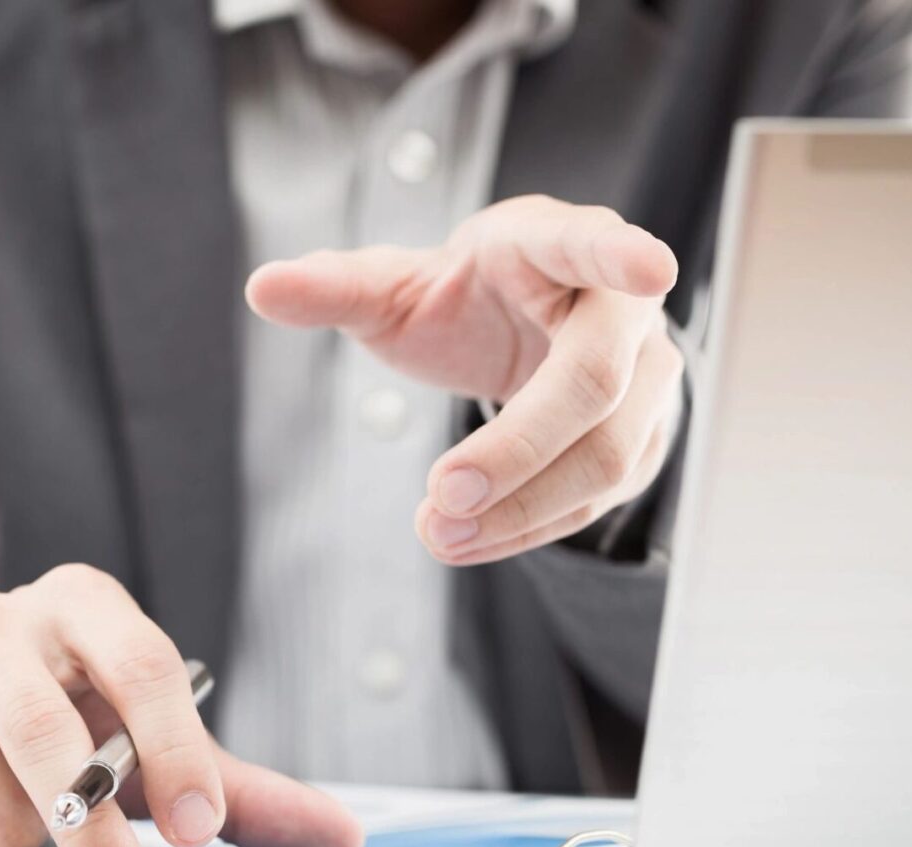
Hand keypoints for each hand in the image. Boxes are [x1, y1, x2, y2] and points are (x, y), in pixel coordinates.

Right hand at [0, 564, 363, 846]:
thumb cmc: (63, 712)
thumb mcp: (147, 732)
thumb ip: (238, 787)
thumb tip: (336, 838)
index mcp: (79, 603)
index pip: (140, 664)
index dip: (175, 751)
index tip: (199, 829)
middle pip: (45, 735)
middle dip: (93, 833)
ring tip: (20, 806)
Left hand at [246, 195, 684, 564]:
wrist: (529, 336)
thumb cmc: (467, 299)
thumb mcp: (397, 289)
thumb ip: (335, 288)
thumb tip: (262, 287)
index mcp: (556, 244)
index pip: (595, 243)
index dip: (620, 255)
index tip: (649, 266)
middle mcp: (621, 309)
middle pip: (594, 382)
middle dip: (518, 447)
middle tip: (442, 495)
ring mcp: (648, 377)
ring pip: (607, 455)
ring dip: (522, 506)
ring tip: (439, 532)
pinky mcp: (646, 440)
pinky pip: (598, 499)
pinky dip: (529, 527)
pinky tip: (471, 539)